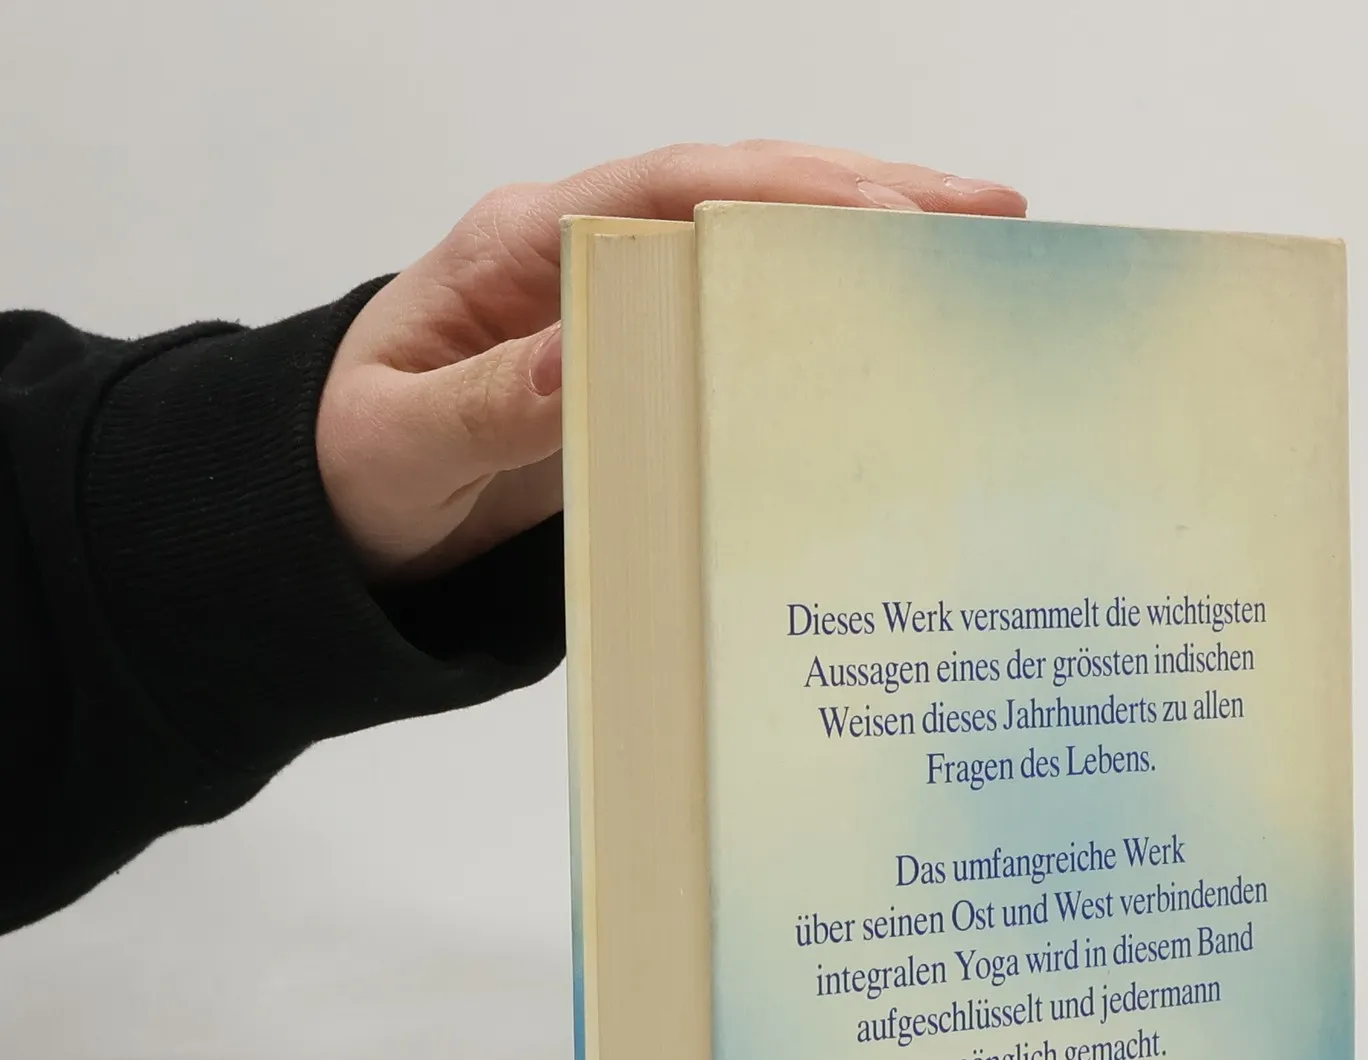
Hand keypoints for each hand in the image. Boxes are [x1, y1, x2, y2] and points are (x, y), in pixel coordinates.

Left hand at [315, 142, 1025, 582]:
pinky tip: (893, 330)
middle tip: (988, 215)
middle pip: (738, 196)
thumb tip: (585, 350)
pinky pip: (742, 321)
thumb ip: (489, 401)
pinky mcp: (640, 361)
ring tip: (977, 250)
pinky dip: (819, 314)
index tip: (881, 212)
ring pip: (754, 247)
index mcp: (520, 247)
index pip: (669, 192)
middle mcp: (580, 253)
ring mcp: (618, 304)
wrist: (332, 512)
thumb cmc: (351, 466)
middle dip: (865, 195)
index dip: (782, 196)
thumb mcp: (402, 444)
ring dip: (862, 242)